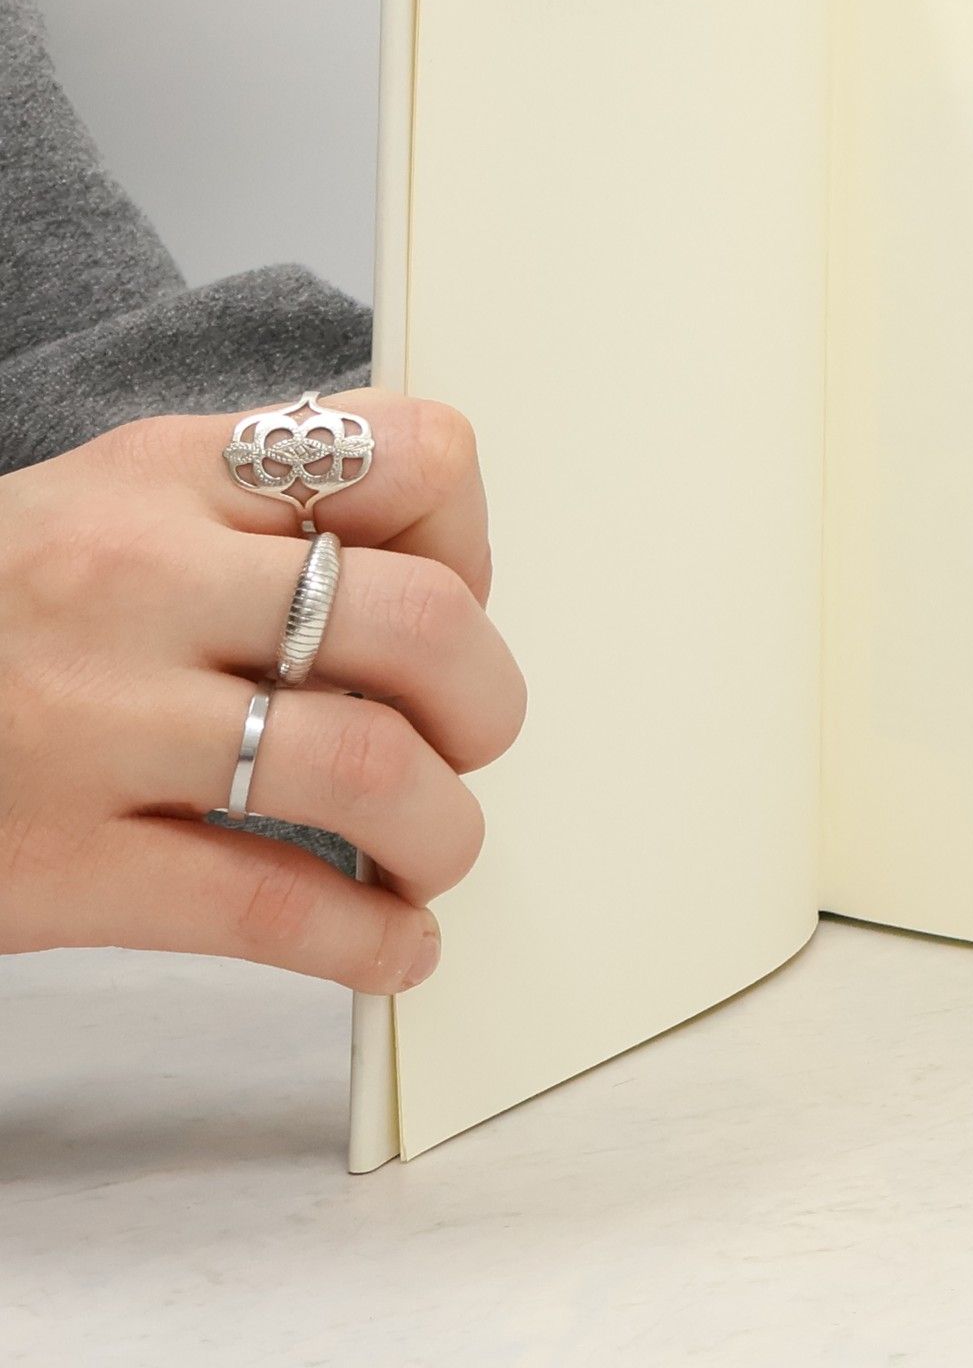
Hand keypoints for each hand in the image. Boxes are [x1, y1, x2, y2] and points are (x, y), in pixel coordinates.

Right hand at [0, 392, 524, 991]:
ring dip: (445, 828)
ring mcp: (93, 725)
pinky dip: (370, 941)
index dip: (472, 538)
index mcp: (166, 473)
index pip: (413, 456)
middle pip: (423, 622)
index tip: (457, 597)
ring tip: (430, 847)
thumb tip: (444, 586)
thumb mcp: (111, 501)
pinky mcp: (56, 866)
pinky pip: (269, 909)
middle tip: (469, 739)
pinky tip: (395, 944)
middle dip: (487, 700)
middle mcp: (138, 581)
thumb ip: (260, 515)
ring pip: (368, 769)